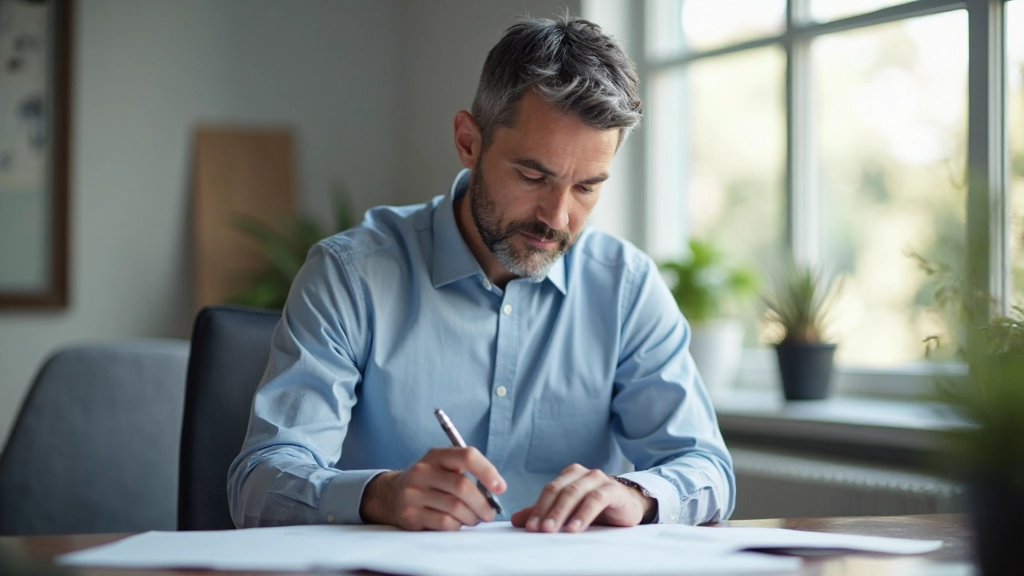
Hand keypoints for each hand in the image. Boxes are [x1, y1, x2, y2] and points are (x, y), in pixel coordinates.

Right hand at [359, 447, 505, 530]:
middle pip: (463, 486)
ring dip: (472, 517)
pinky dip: (457, 525)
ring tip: (475, 519)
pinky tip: (457, 523)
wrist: (390, 495)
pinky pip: (444, 522)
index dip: (487, 472)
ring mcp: (414, 493)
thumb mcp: (442, 467)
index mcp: (436, 455)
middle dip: (483, 503)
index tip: (500, 488)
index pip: (467, 456)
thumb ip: (467, 473)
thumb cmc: (429, 481)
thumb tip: (496, 489)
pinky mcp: (411, 514)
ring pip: (455, 507)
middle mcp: (423, 471)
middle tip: (490, 513)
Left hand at [511, 464, 654, 532]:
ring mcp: (599, 479)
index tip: (529, 527)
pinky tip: (575, 527)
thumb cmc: (597, 508)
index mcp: (570, 475)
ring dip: (563, 512)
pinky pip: (596, 499)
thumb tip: (516, 520)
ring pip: (576, 493)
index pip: (549, 490)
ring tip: (554, 530)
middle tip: (540, 529)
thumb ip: (544, 513)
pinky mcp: (613, 490)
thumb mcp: (569, 511)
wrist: (629, 505)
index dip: (538, 508)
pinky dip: (584, 514)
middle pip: (560, 491)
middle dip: (548, 511)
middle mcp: (583, 474)